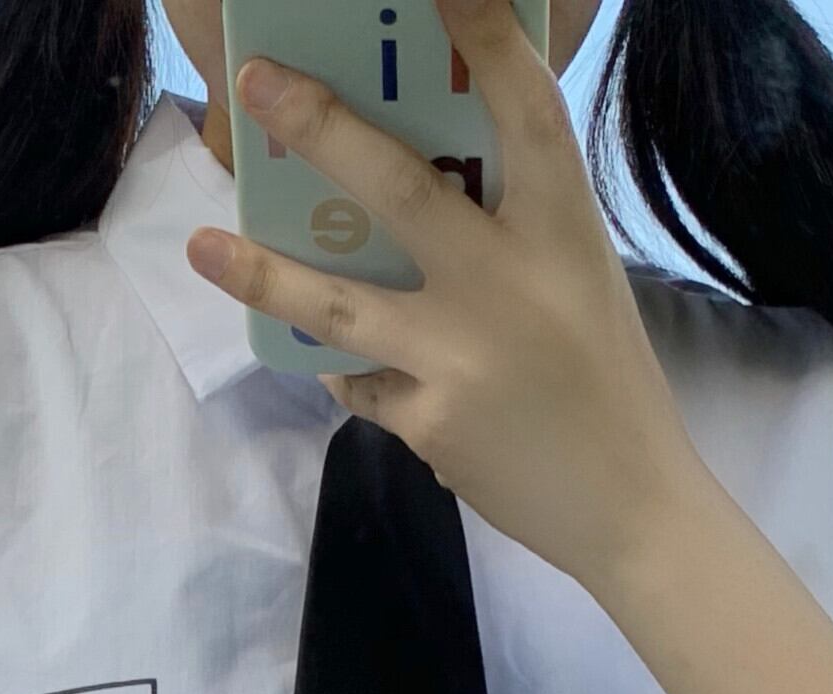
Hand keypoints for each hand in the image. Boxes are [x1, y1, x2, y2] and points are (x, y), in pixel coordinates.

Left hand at [185, 0, 715, 596]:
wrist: (629, 507)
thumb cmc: (605, 381)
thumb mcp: (578, 279)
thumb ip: (512, 229)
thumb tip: (427, 177)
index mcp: (562, 230)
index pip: (524, 108)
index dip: (484, 34)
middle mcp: (507, 283)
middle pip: (399, 188)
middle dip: (321, 129)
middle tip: (257, 83)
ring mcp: (460, 356)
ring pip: (340, 304)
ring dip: (263, 274)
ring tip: (203, 247)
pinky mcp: (428, 421)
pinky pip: (361, 381)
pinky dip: (348, 370)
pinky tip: (336, 363)